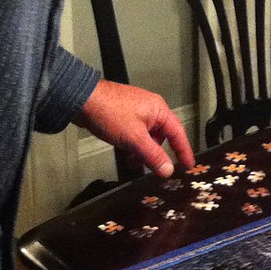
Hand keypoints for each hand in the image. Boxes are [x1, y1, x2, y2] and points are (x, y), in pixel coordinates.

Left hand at [75, 79, 195, 176]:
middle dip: (155, 154)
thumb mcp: (134, 138)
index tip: (188, 165)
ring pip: (147, 137)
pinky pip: (136, 134)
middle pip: (161, 137)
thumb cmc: (109, 111)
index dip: (184, 151)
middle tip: (152, 169)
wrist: (82, 99)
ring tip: (131, 161)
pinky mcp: (125, 115)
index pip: (178, 134)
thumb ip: (153, 155)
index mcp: (159, 110)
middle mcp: (151, 109)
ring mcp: (137, 111)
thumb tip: (168, 169)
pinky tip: (124, 152)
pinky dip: (133, 145)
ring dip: (141, 151)